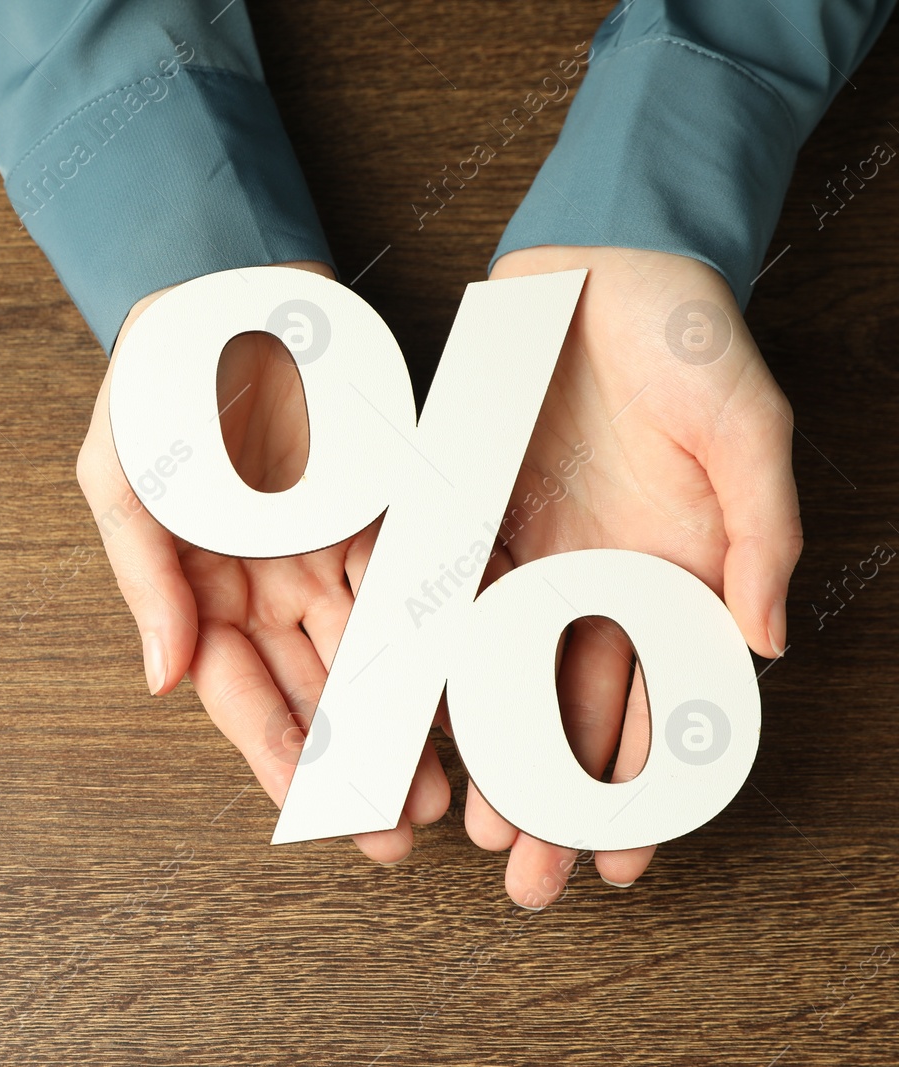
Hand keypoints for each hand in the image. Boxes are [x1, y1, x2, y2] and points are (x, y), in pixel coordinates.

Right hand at [76, 261, 450, 862]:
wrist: (229, 291)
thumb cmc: (159, 382)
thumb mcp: (122, 472)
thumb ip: (144, 575)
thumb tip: (161, 683)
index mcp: (202, 588)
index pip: (242, 695)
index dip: (282, 761)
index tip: (322, 819)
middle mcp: (270, 586)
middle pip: (318, 695)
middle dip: (356, 767)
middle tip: (401, 828)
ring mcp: (330, 553)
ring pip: (377, 658)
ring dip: (407, 725)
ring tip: (446, 786)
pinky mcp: (387, 512)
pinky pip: (423, 584)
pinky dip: (445, 638)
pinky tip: (476, 686)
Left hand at [475, 246, 801, 906]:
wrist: (606, 258)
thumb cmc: (693, 336)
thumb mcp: (750, 431)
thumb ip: (764, 538)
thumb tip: (768, 645)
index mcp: (674, 570)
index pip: (657, 700)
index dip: (639, 783)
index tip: (620, 859)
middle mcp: (599, 574)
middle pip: (573, 705)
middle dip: (554, 794)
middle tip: (527, 879)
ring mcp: (534, 547)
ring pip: (505, 669)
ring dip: (492, 751)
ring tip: (474, 827)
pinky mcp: (473, 508)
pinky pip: (449, 595)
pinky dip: (435, 656)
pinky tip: (420, 720)